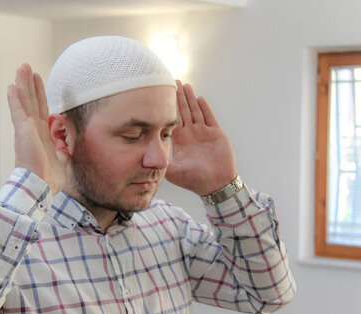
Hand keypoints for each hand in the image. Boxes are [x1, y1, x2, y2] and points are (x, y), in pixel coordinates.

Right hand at [7, 64, 67, 194]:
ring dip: (23, 84)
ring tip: (22, 67)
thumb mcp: (62, 160)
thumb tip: (69, 144)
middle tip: (27, 67)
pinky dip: (15, 98)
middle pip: (32, 101)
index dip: (40, 95)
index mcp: (41, 136)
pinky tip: (13, 85)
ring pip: (25, 101)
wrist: (40, 186)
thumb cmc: (49, 179)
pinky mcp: (23, 130)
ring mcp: (26, 129)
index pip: (41, 110)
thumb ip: (64, 149)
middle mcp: (32, 130)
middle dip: (30, 84)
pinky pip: (18, 111)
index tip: (39, 81)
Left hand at [165, 81, 236, 195]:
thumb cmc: (194, 180)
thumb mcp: (173, 172)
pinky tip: (198, 98)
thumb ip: (161, 163)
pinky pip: (209, 117)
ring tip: (184, 85)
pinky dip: (204, 108)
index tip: (160, 96)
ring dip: (190, 98)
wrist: (215, 185)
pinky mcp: (216, 133)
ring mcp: (204, 133)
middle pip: (183, 111)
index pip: (172, 120)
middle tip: (172, 82)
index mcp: (180, 141)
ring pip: (195, 111)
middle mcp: (191, 134)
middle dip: (177, 97)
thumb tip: (144, 159)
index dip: (166, 108)